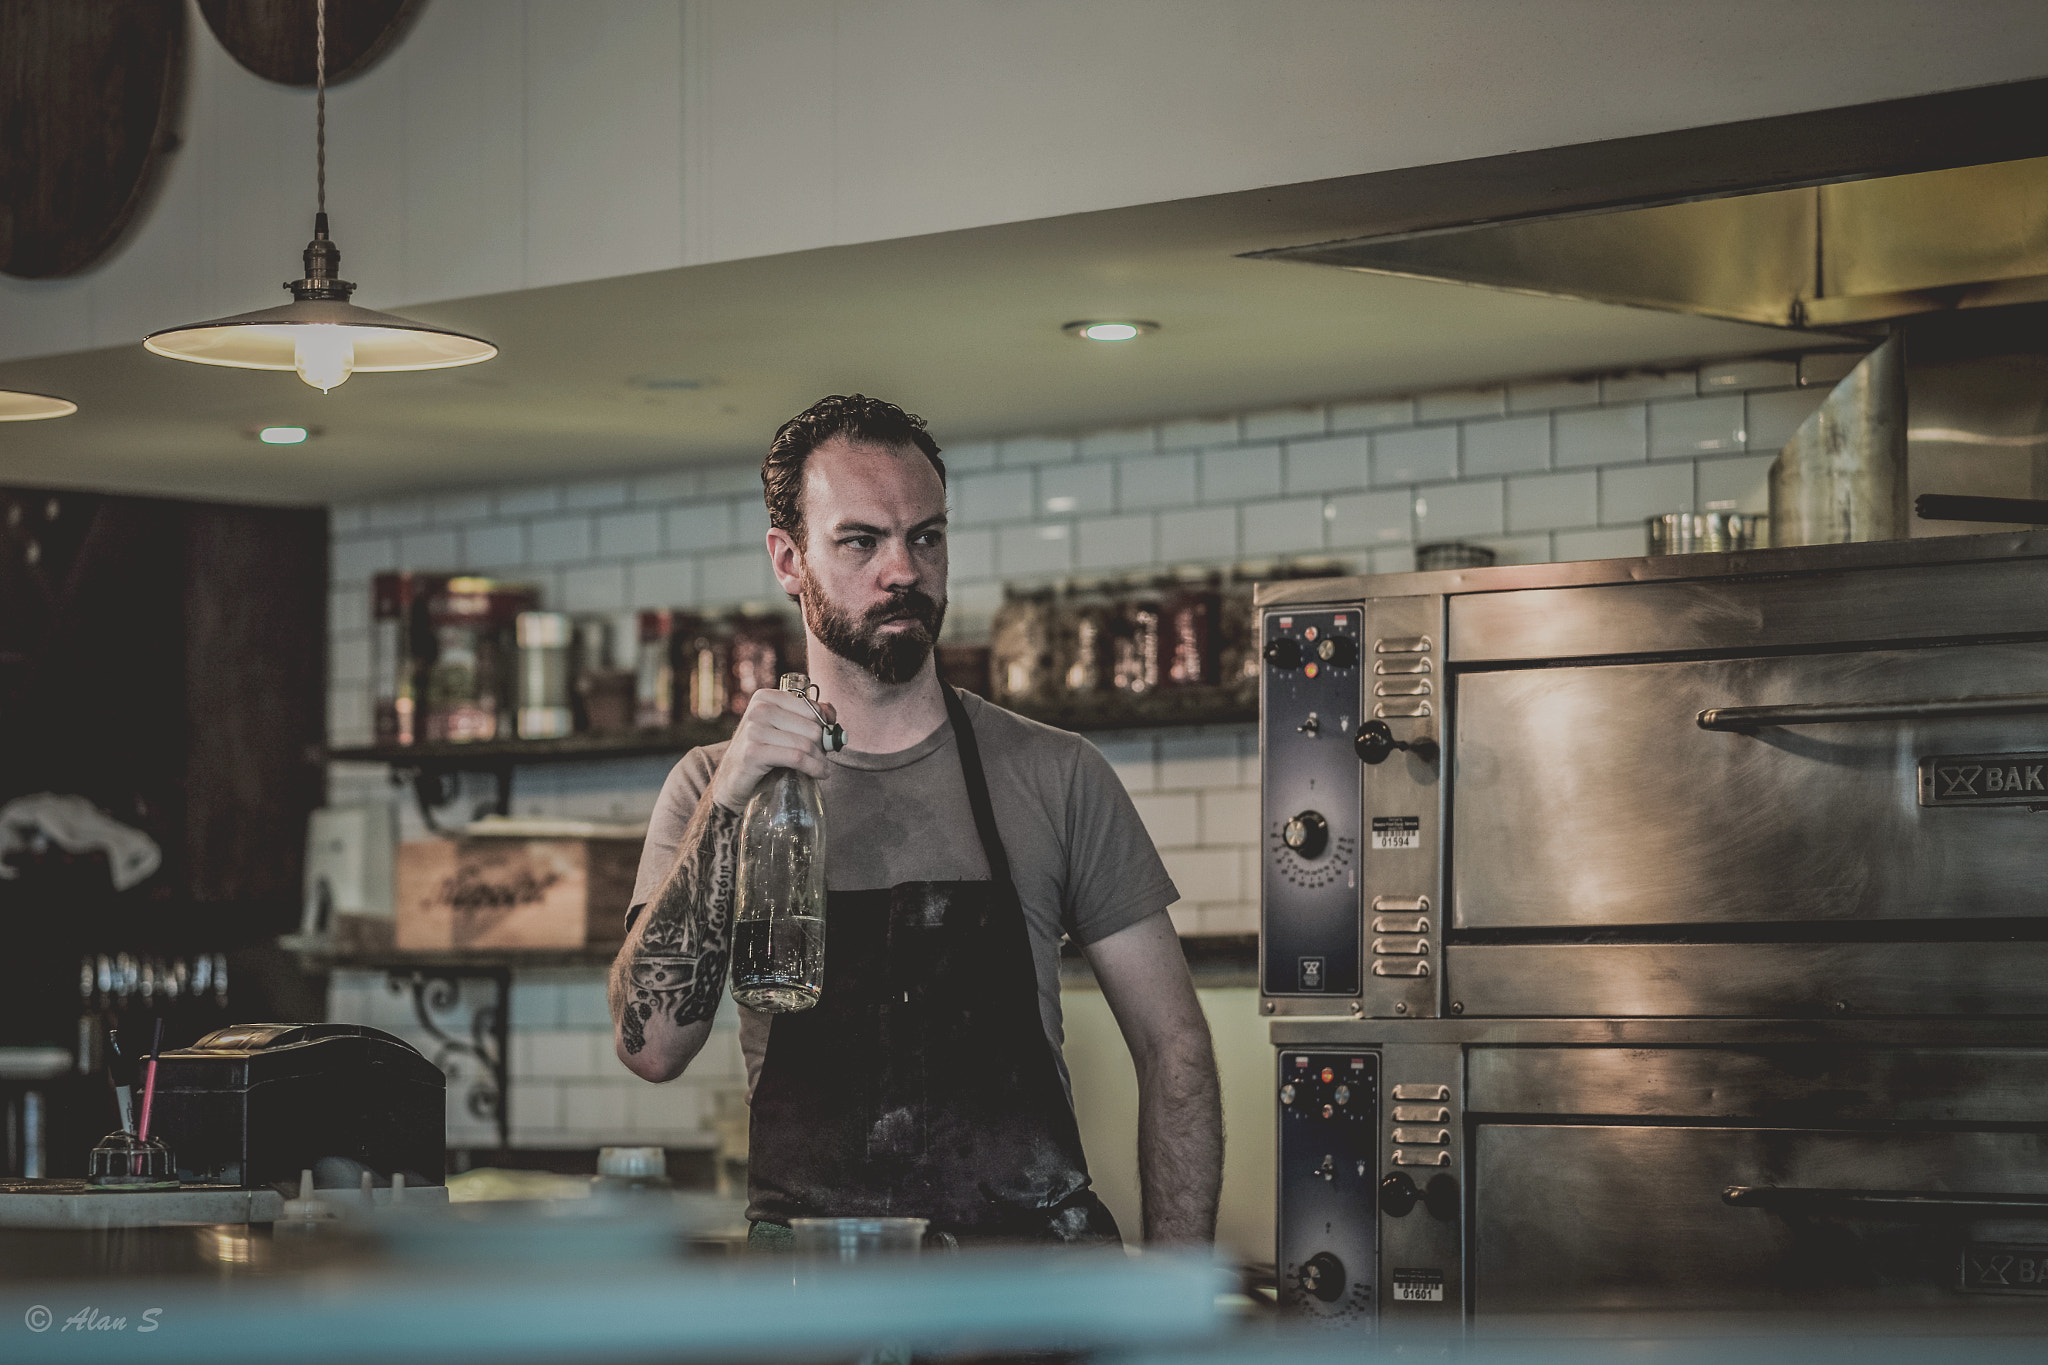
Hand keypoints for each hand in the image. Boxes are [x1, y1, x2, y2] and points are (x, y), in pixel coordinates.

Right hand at [710, 688, 837, 812]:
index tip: (829, 737)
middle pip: (811, 727)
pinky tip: (820, 773)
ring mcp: (754, 730)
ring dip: (820, 760)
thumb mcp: (782, 729)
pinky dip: (813, 768)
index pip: (810, 707)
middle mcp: (758, 709)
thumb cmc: (762, 751)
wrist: (732, 778)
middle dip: (823, 745)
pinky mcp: (754, 752)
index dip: (825, 724)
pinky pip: (796, 758)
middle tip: (824, 757)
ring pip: (805, 743)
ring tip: (823, 768)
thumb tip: (831, 713)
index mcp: (765, 697)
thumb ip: (807, 716)